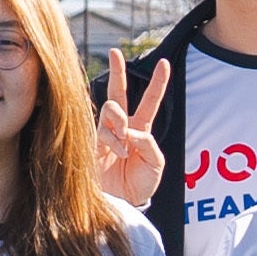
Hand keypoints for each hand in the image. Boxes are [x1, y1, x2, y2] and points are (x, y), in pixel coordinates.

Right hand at [95, 59, 168, 206]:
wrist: (123, 203)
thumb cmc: (141, 184)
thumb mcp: (156, 164)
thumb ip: (148, 143)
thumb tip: (132, 129)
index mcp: (140, 129)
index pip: (149, 101)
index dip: (157, 82)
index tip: (164, 62)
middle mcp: (122, 127)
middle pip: (118, 93)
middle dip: (117, 72)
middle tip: (115, 52)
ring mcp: (106, 133)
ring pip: (110, 108)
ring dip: (120, 120)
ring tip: (125, 142)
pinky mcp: (92, 143)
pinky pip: (102, 130)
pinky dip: (113, 139)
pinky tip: (119, 152)